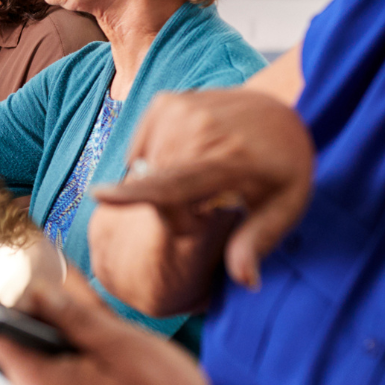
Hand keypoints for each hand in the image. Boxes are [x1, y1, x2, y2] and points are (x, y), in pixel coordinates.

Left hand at [0, 287, 328, 384]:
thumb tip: (35, 287)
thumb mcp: (122, 343)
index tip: (14, 273)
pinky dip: (73, 366)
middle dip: (42, 318)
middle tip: (73, 295)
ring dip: (62, 343)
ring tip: (100, 332)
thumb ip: (72, 313)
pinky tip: (105, 359)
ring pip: (41, 365)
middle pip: (19, 347)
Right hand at [92, 89, 314, 295]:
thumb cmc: (284, 167)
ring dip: (161, 184)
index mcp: (232, 159)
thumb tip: (246, 282)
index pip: (177, 181)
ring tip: (200, 183)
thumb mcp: (285, 208)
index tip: (99, 196)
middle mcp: (202, 127)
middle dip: (172, 209)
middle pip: (156, 182)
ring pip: (146, 165)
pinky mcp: (165, 102)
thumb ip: (257, 242)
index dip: (136, 192)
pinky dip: (155, 162)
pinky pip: (142, 146)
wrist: (281, 109)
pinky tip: (185, 160)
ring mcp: (181, 109)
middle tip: (206, 210)